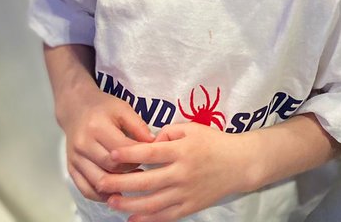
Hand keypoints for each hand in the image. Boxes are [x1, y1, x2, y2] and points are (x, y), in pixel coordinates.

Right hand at [62, 92, 154, 201]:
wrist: (76, 108)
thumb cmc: (102, 108)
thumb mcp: (123, 108)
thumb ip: (138, 126)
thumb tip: (154, 144)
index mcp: (97, 127)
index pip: (121, 149)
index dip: (138, 155)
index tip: (149, 155)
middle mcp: (83, 144)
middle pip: (110, 167)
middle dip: (129, 170)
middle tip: (142, 168)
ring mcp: (75, 159)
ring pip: (98, 182)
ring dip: (117, 186)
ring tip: (131, 182)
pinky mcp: (71, 169)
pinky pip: (85, 189)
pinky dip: (101, 196)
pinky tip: (114, 192)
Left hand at [101, 123, 263, 221]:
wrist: (239, 164)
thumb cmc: (214, 142)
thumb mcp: (193, 128)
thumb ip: (168, 133)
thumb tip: (149, 142)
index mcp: (182, 150)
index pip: (150, 153)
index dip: (129, 154)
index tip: (111, 155)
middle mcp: (182, 173)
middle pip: (145, 181)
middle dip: (119, 183)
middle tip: (101, 182)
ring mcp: (185, 193)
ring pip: (151, 203)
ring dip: (128, 204)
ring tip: (110, 201)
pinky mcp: (189, 207)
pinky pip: (164, 217)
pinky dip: (146, 220)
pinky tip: (131, 218)